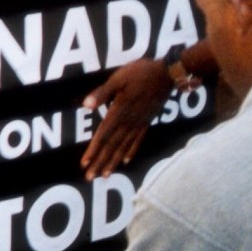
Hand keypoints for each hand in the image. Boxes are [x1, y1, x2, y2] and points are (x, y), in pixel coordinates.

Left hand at [80, 58, 170, 179]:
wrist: (166, 74)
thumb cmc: (140, 73)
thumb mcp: (118, 78)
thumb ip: (102, 93)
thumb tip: (86, 105)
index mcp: (119, 111)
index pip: (103, 135)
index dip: (93, 150)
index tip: (85, 164)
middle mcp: (128, 122)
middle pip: (111, 146)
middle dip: (100, 162)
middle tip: (90, 177)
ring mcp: (138, 123)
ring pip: (123, 147)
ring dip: (113, 162)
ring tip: (105, 175)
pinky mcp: (146, 122)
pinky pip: (137, 140)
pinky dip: (131, 152)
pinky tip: (126, 161)